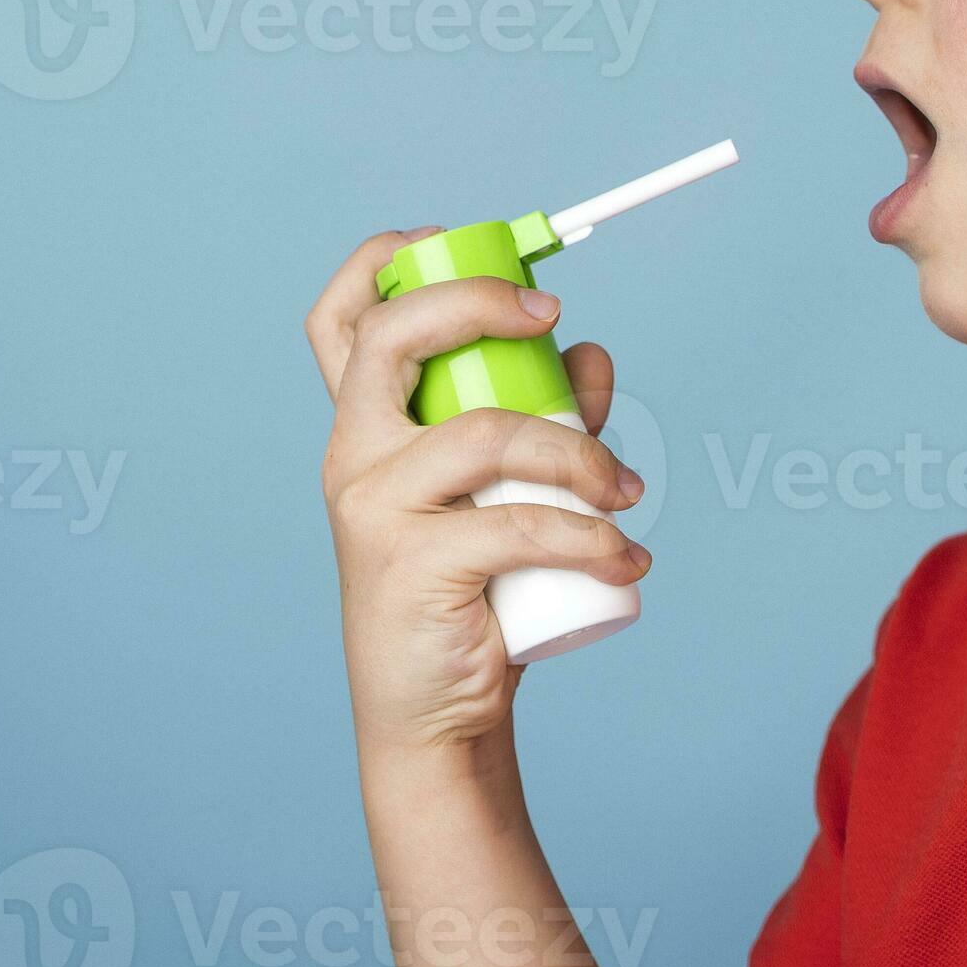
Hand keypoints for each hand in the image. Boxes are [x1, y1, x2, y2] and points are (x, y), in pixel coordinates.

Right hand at [305, 229, 649, 756]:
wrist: (436, 717)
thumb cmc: (471, 595)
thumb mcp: (508, 492)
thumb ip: (548, 419)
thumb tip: (592, 352)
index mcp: (364, 426)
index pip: (340, 316)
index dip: (390, 258)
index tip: (470, 249)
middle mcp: (353, 454)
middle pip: (391, 336)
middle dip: (478, 303)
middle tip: (553, 318)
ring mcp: (373, 508)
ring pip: (486, 432)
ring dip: (579, 452)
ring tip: (625, 494)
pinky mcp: (411, 565)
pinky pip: (518, 523)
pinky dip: (589, 535)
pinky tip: (625, 558)